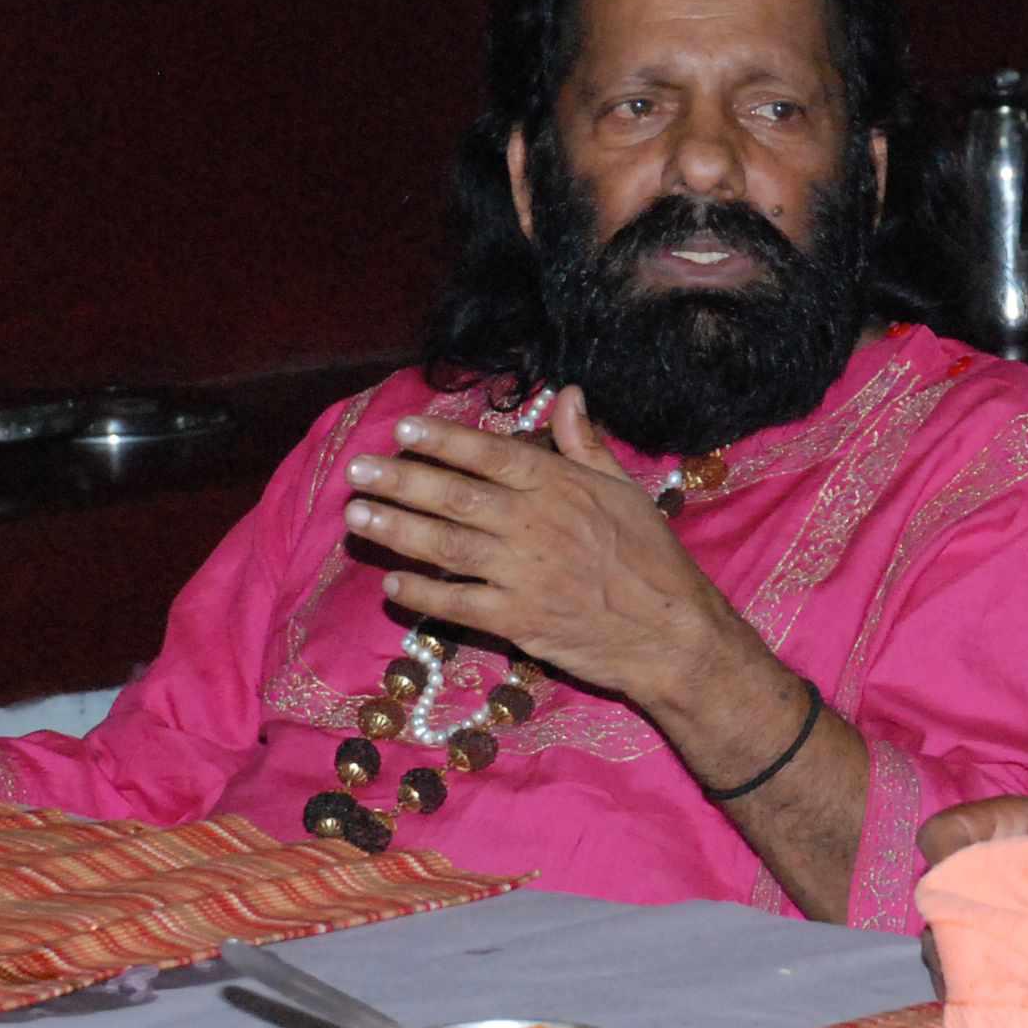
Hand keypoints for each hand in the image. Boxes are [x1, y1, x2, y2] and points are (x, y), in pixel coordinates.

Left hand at [340, 390, 744, 714]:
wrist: (672, 633)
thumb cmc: (652, 558)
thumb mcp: (626, 491)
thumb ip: (586, 446)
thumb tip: (568, 395)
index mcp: (561, 488)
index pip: (490, 455)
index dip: (442, 441)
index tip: (402, 431)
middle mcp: (536, 525)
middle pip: (454, 497)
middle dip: (400, 481)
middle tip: (357, 471)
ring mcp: (523, 575)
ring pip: (446, 546)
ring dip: (396, 530)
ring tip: (355, 517)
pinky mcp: (518, 621)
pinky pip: (458, 604)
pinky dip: (422, 593)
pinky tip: (391, 583)